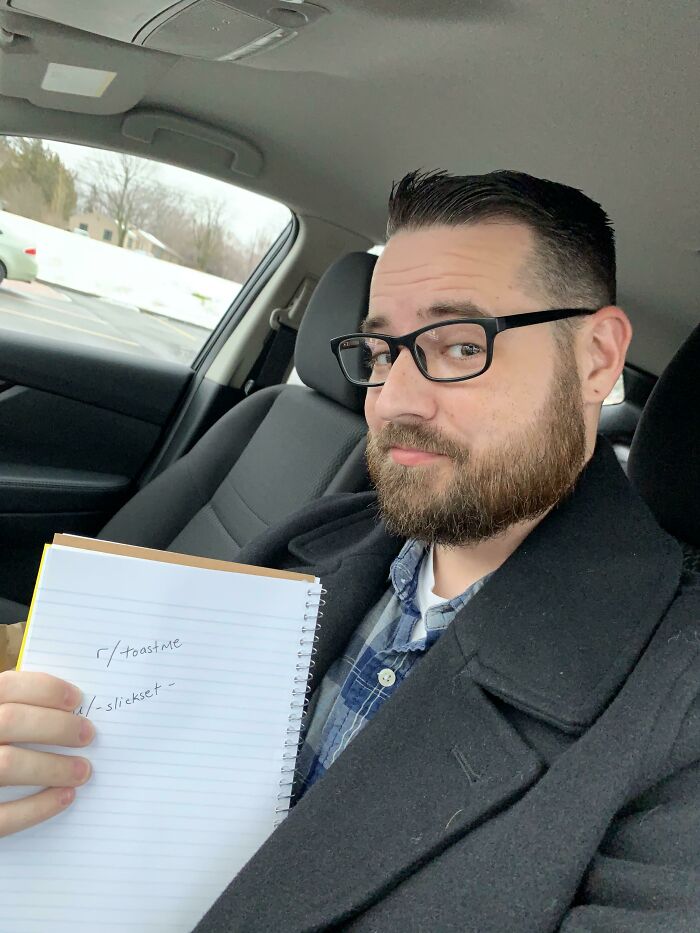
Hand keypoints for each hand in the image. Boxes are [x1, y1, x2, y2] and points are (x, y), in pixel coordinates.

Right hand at [0, 669, 93, 836]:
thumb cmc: (0, 742)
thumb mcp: (1, 719)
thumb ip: (22, 711)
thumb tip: (71, 710)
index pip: (8, 687)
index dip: (45, 689)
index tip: (76, 700)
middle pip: (11, 721)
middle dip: (57, 727)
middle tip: (87, 735)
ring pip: (7, 765)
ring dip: (53, 767)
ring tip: (83, 770)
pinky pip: (3, 814)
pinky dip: (38, 806)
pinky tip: (65, 797)